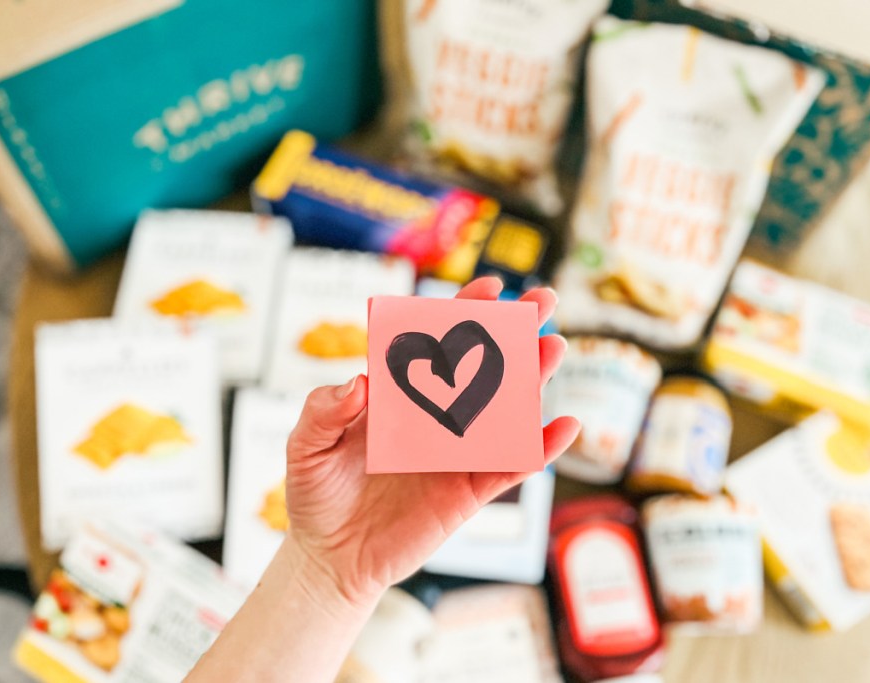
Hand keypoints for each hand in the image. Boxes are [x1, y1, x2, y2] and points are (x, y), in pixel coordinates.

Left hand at [284, 277, 579, 606]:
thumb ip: (323, 410)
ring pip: (505, 410)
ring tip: (553, 350)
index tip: (490, 288)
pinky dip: (539, 448)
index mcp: (400, 395)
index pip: (436, 342)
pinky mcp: (469, 491)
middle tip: (541, 303)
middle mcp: (435, 416)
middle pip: (483, 367)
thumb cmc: (317, 496)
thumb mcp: (306, 446)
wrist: (331, 559)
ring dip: (532, 379)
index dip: (464, 312)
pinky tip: (563, 426)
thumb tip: (360, 382)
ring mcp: (456, 452)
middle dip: (514, 333)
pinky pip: (510, 467)